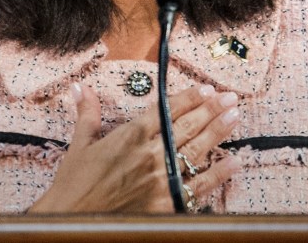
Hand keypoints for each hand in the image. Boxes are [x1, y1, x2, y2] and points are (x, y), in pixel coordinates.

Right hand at [28, 83, 241, 212]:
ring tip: (234, 117)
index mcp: (130, 135)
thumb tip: (80, 88)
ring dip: (218, 131)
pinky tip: (234, 162)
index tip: (205, 88)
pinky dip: (217, 173)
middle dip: (211, 109)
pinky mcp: (166, 203)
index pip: (166, 109)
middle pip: (187, 126)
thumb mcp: (80, 145)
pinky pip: (198, 185)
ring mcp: (161, 179)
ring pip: (196, 150)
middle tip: (229, 98)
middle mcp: (150, 153)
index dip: (188, 97)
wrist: (72, 220)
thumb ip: (87, 113)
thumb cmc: (74, 185)